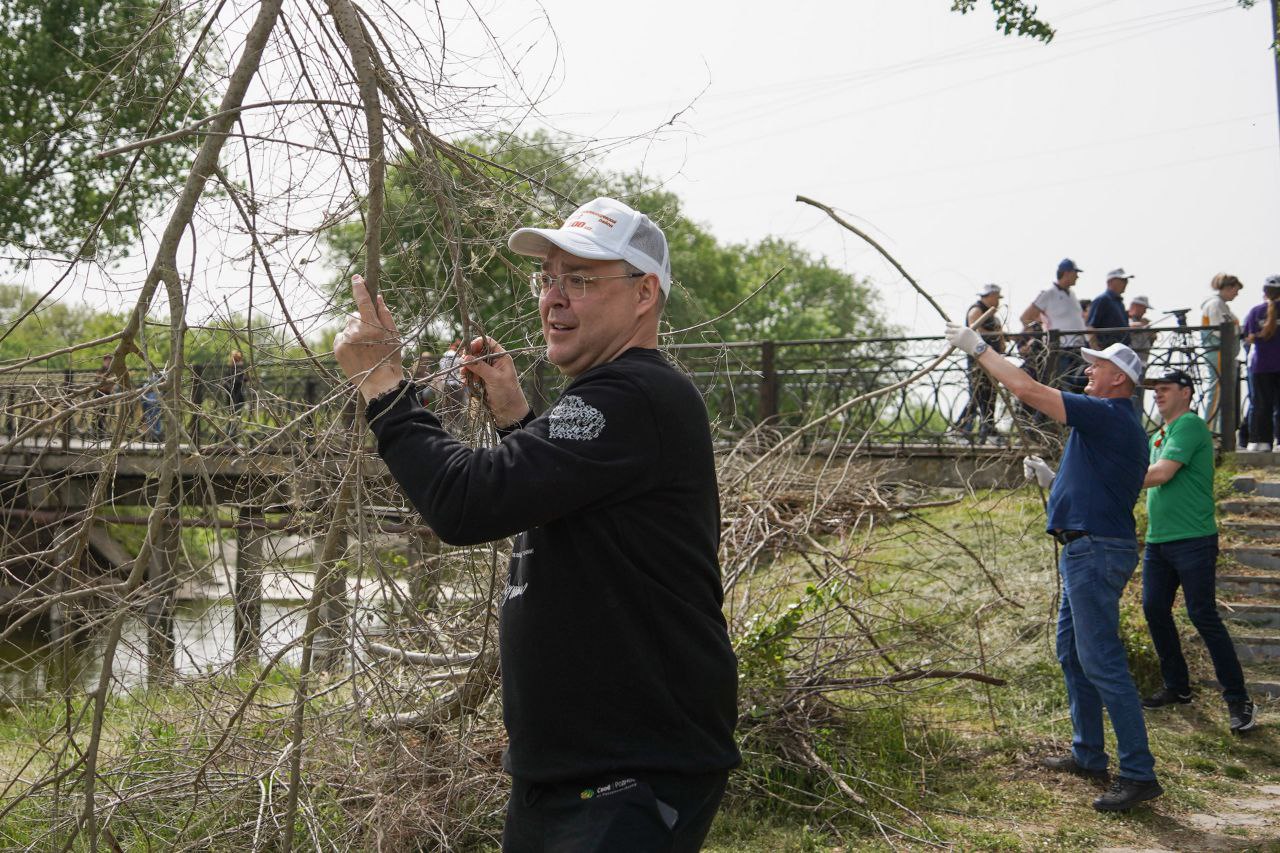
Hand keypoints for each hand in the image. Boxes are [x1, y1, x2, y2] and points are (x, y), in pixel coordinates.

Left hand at [334, 274, 405, 401]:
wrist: (379, 384)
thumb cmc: (391, 359)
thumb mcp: (395, 336)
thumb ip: (386, 315)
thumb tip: (378, 297)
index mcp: (373, 326)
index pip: (363, 301)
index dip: (359, 287)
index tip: (356, 277)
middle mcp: (357, 331)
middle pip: (355, 316)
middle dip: (361, 321)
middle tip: (371, 337)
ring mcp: (346, 340)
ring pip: (348, 327)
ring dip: (354, 333)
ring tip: (365, 348)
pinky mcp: (338, 349)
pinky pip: (342, 337)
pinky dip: (348, 342)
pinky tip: (357, 353)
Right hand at [459, 336, 529, 426]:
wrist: (509, 412)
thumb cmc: (507, 393)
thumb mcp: (494, 378)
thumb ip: (480, 367)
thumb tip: (466, 358)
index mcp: (501, 357)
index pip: (488, 342)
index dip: (477, 343)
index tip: (468, 350)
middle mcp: (495, 362)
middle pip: (478, 353)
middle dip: (469, 358)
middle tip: (463, 366)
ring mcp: (488, 371)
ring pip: (473, 364)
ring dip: (467, 369)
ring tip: (464, 377)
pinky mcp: (483, 380)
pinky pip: (472, 375)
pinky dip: (468, 377)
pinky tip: (466, 383)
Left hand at [944, 322, 982, 355]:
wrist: (978, 348)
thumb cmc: (978, 341)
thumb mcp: (975, 332)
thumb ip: (972, 328)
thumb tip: (972, 323)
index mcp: (964, 328)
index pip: (954, 325)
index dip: (949, 324)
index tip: (946, 324)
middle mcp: (960, 332)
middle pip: (949, 330)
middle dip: (947, 331)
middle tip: (945, 331)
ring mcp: (957, 337)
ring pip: (948, 336)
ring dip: (948, 337)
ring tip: (947, 337)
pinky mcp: (956, 343)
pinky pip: (950, 342)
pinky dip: (950, 342)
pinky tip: (950, 343)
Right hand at [1023, 455, 1054, 487]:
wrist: (1048, 482)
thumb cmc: (1045, 473)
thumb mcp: (1038, 467)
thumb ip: (1031, 463)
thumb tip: (1024, 461)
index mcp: (1038, 460)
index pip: (1029, 458)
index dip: (1027, 460)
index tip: (1027, 464)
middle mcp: (1035, 464)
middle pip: (1026, 464)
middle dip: (1027, 468)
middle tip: (1031, 472)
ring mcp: (1033, 469)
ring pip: (1026, 469)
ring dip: (1027, 473)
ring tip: (1030, 476)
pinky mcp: (1032, 474)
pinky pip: (1026, 473)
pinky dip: (1027, 475)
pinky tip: (1030, 478)